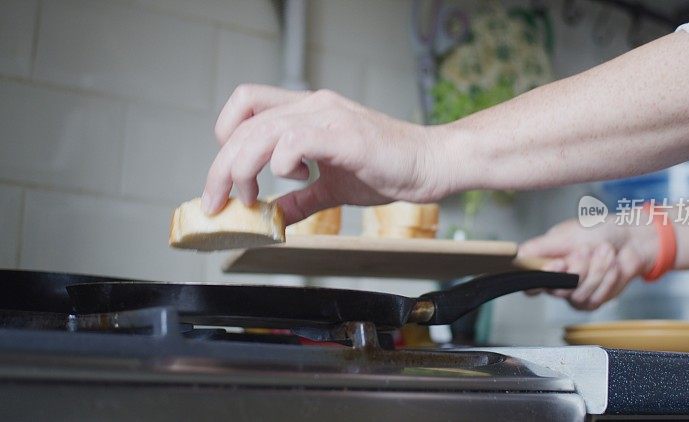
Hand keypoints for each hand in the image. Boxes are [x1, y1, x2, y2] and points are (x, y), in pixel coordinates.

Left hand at [202, 85, 450, 223]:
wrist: (432, 163)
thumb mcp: (333, 187)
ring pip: (263, 131)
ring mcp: (329, 117)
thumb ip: (302, 199)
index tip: (227, 176)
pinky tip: (297, 180)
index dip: (226, 136)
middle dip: (221, 168)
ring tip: (248, 198)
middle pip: (245, 125)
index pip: (247, 104)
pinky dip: (281, 164)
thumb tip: (276, 217)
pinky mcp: (345, 135)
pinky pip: (296, 140)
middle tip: (219, 202)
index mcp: (308, 112)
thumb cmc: (389, 167)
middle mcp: (314, 105)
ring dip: (242, 168)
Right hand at [519, 219, 657, 309]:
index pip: (528, 283)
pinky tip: (613, 267)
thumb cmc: (597, 231)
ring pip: (576, 295)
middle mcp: (555, 280)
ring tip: (606, 252)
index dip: (540, 278)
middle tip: (588, 249)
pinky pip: (594, 300)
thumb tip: (515, 255)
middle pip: (555, 289)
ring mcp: (573, 292)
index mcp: (544, 262)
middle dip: (578, 268)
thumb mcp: (565, 234)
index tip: (559, 264)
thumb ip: (539, 247)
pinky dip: (606, 281)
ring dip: (596, 272)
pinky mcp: (591, 300)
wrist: (631, 240)